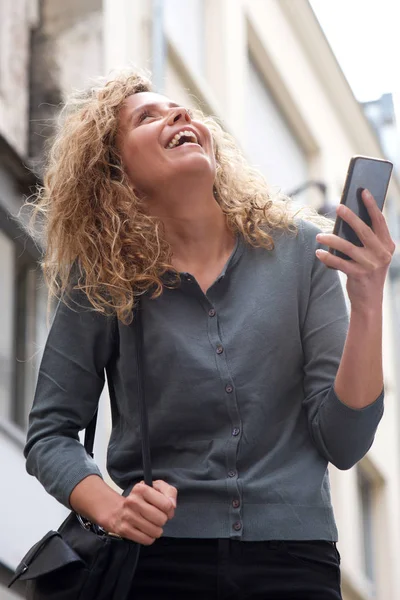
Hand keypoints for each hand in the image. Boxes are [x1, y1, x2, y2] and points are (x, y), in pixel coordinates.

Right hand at [108, 479, 177, 544]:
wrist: (118, 510)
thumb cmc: (143, 498)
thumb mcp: (157, 488)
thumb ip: (169, 492)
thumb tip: (172, 506)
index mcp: (141, 488)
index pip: (167, 505)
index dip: (170, 510)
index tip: (166, 510)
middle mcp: (133, 501)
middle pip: (161, 519)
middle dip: (163, 520)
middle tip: (158, 517)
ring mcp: (127, 516)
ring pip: (155, 531)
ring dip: (157, 530)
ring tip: (152, 524)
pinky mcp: (124, 530)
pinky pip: (146, 540)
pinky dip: (149, 537)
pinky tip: (146, 531)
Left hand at [315, 189, 395, 311]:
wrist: (369, 301)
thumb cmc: (367, 272)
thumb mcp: (372, 255)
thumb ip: (364, 240)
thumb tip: (347, 219)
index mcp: (387, 245)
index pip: (380, 221)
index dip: (371, 205)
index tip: (363, 191)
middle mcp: (382, 254)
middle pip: (364, 231)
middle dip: (350, 217)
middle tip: (337, 206)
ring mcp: (371, 265)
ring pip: (348, 247)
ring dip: (332, 240)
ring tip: (319, 236)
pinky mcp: (359, 275)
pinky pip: (340, 263)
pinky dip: (328, 257)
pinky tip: (318, 252)